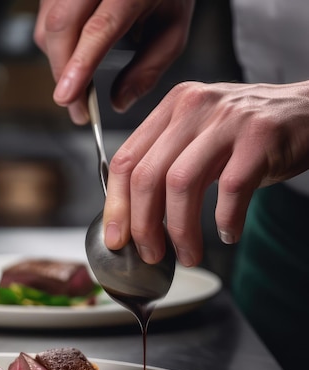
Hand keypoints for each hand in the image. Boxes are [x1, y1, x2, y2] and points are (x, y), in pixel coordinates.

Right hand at [33, 0, 194, 123]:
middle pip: (62, 26)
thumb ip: (148, 69)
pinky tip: (75, 53)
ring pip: (47, 27)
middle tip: (75, 106)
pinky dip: (56, 46)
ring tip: (79, 80)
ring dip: (59, 62)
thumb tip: (119, 102)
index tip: (68, 97)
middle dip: (62, 73)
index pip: (99, 27)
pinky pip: (45, 20)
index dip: (79, 65)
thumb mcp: (171, 29)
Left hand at [103, 80, 308, 265]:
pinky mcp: (260, 137)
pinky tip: (227, 233)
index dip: (116, 206)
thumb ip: (164, 163)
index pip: (125, 160)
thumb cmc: (246, 136)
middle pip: (148, 176)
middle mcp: (193, 108)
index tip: (117, 239)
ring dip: (180, 231)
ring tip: (188, 255)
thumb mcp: (197, 137)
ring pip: (181, 184)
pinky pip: (229, 190)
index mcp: (170, 108)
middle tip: (150, 254)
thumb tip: (131, 218)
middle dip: (143, 225)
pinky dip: (225, 221)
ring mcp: (227, 120)